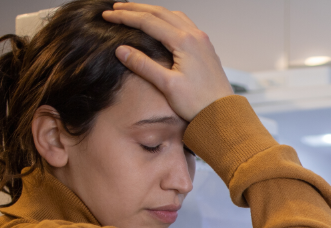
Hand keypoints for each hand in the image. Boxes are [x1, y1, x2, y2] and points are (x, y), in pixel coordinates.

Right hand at [102, 2, 233, 120]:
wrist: (223, 114)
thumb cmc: (198, 103)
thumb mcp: (167, 85)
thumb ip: (143, 65)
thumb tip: (121, 50)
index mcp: (184, 42)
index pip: (148, 22)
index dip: (125, 18)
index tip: (108, 16)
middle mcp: (195, 36)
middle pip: (160, 13)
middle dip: (136, 9)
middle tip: (116, 8)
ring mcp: (202, 40)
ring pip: (172, 16)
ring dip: (152, 11)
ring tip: (134, 12)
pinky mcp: (205, 48)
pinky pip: (184, 24)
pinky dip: (167, 19)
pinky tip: (161, 24)